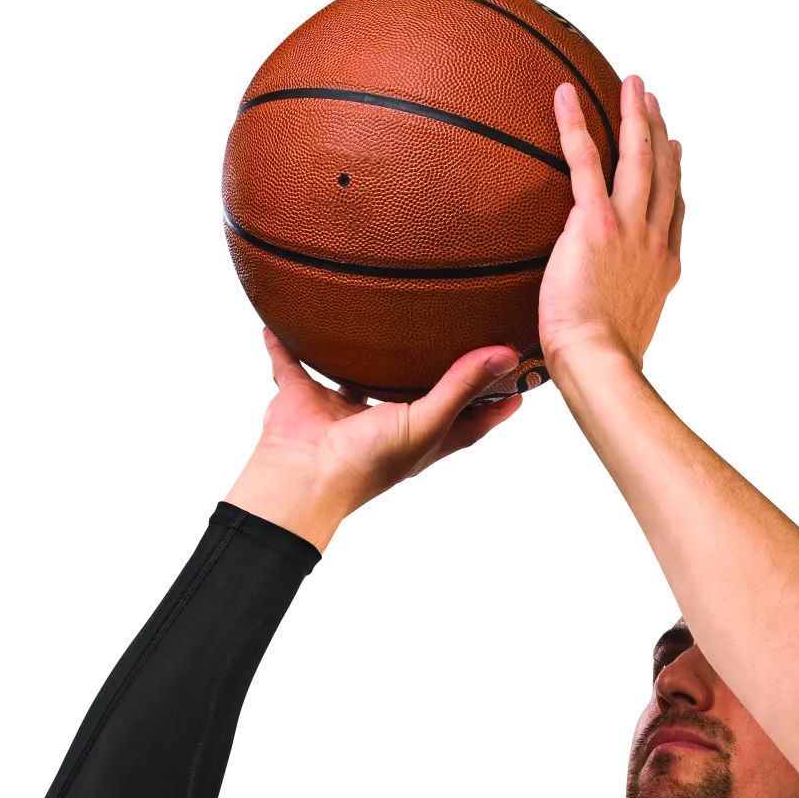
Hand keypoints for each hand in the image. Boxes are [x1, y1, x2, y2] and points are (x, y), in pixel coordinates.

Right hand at [225, 327, 523, 544]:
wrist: (305, 477)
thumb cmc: (369, 462)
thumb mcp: (426, 422)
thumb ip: (462, 388)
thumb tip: (506, 356)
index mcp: (420, 435)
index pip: (468, 417)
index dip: (494, 402)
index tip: (519, 379)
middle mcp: (384, 422)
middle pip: (414, 392)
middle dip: (432, 368)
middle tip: (456, 333)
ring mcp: (341, 410)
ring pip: (356, 374)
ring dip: (362, 354)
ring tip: (375, 319)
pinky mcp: (303, 398)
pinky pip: (291, 364)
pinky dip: (282, 346)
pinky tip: (279, 321)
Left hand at [538, 74, 683, 374]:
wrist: (599, 363)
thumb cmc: (603, 365)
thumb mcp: (624, 340)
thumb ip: (619, 321)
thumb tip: (604, 339)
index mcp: (663, 270)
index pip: (673, 213)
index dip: (674, 178)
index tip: (675, 152)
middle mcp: (654, 243)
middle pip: (663, 175)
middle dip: (660, 133)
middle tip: (654, 102)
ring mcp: (630, 230)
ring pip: (638, 158)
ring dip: (636, 116)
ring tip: (633, 85)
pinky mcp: (596, 223)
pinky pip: (585, 161)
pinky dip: (575, 124)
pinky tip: (565, 95)